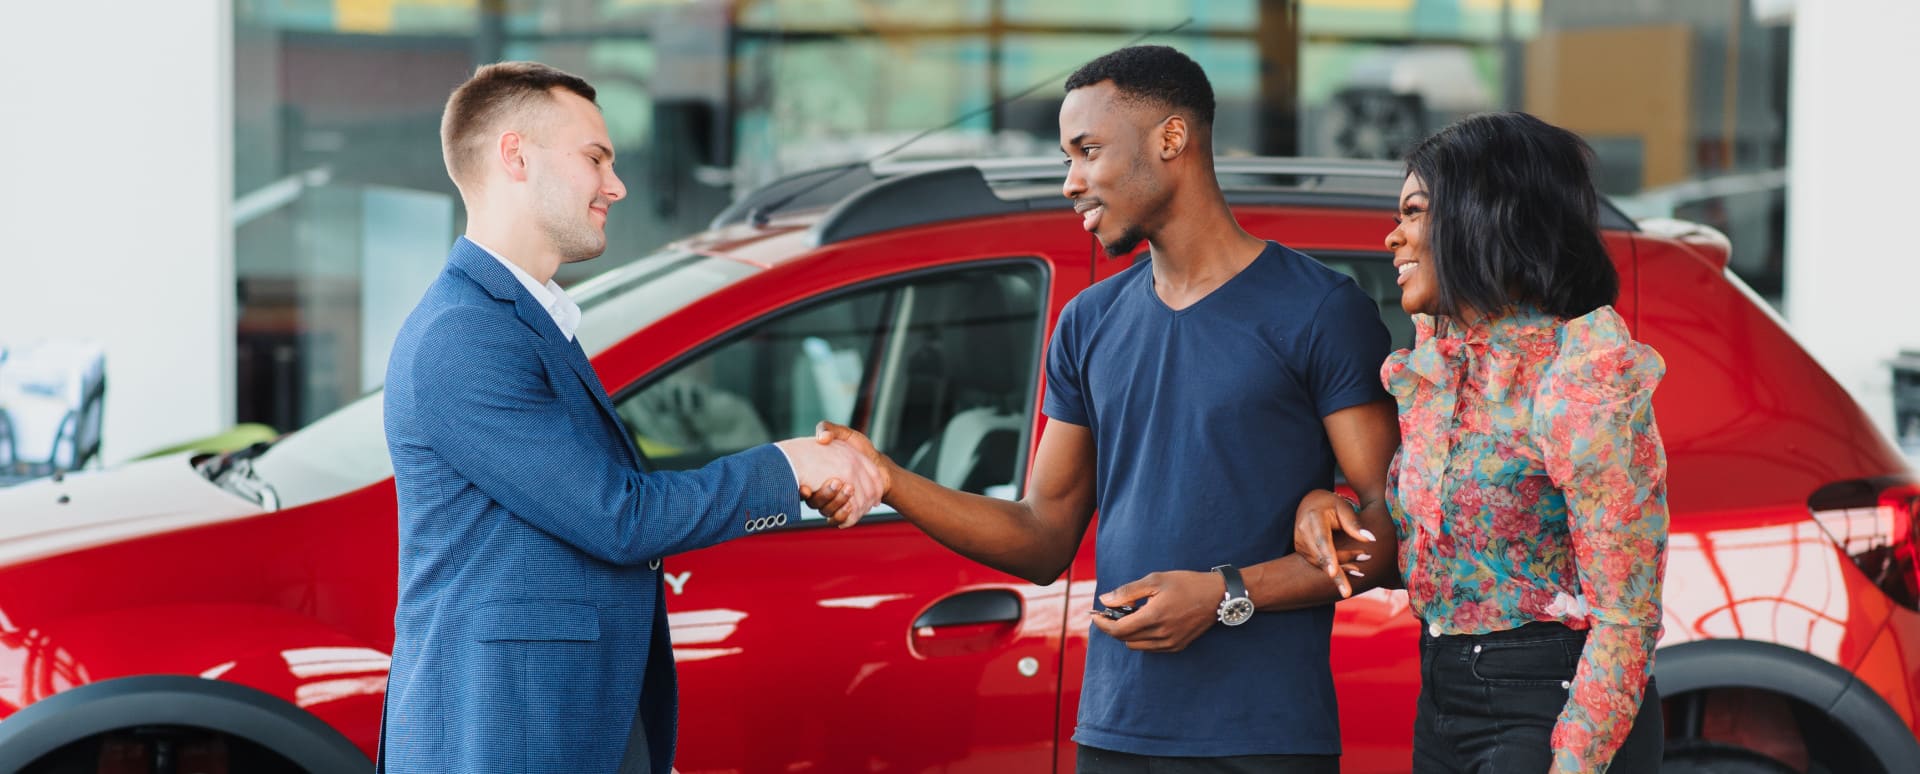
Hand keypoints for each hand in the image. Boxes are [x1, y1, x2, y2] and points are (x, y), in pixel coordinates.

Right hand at [776, 435, 884, 526]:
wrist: (879, 466)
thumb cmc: (859, 449)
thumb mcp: (845, 435)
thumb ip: (829, 429)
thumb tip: (822, 438)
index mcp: (814, 476)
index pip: (802, 487)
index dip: (801, 490)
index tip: (806, 487)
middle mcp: (820, 493)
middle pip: (815, 502)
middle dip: (825, 494)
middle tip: (837, 482)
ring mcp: (832, 505)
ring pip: (827, 511)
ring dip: (837, 502)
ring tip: (850, 488)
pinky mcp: (846, 513)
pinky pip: (840, 521)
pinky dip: (845, 515)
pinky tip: (853, 505)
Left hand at [1087, 570, 1223, 652]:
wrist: (1217, 596)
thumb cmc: (1186, 584)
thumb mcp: (1155, 580)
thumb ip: (1127, 591)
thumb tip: (1104, 600)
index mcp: (1154, 617)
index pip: (1117, 630)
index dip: (1102, 624)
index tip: (1096, 615)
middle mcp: (1161, 635)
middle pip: (1124, 639)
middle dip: (1114, 627)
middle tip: (1113, 611)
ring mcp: (1170, 643)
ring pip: (1136, 645)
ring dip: (1128, 633)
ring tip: (1132, 615)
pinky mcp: (1177, 647)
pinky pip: (1150, 648)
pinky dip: (1142, 638)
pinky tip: (1147, 622)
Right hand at [1293, 489, 1374, 598]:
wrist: (1309, 503)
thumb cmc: (1330, 504)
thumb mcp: (1343, 507)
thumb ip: (1354, 524)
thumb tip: (1370, 540)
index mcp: (1313, 518)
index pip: (1321, 540)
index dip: (1328, 557)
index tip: (1333, 574)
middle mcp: (1303, 533)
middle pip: (1320, 558)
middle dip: (1337, 573)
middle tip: (1350, 587)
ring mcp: (1300, 544)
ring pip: (1320, 563)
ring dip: (1339, 571)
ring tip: (1359, 572)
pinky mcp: (1302, 551)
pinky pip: (1318, 564)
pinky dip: (1334, 569)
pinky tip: (1349, 572)